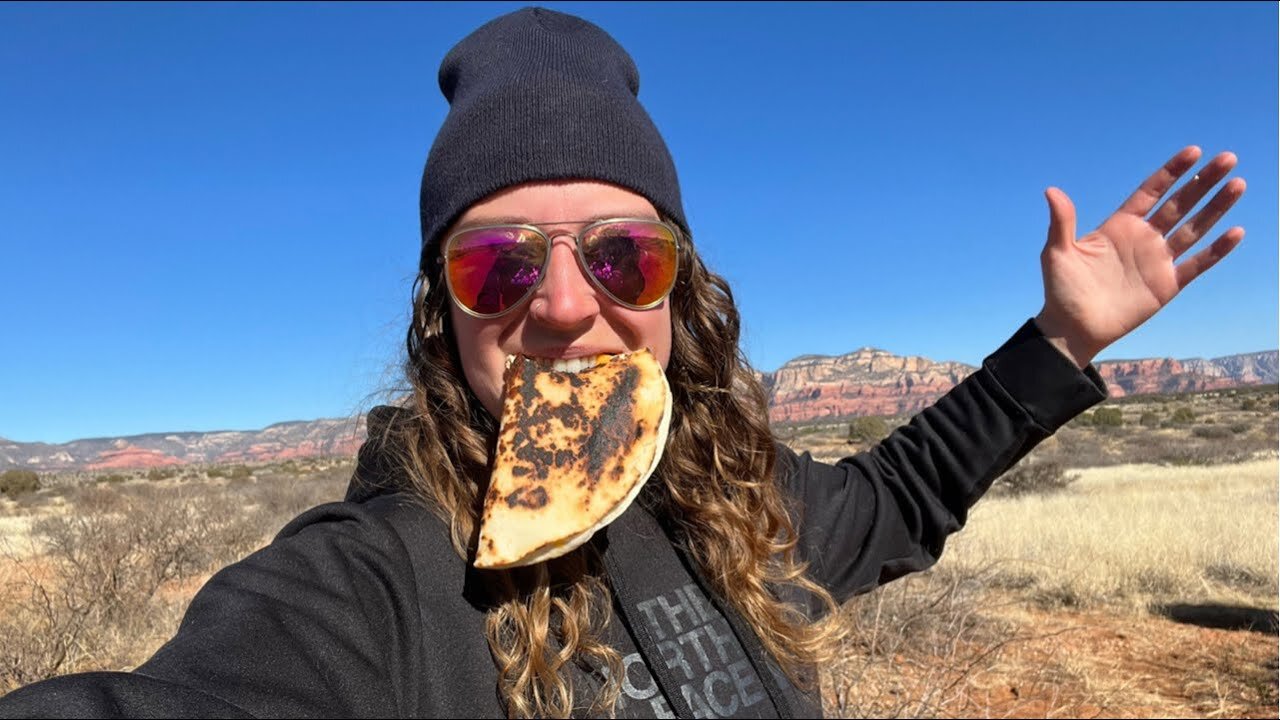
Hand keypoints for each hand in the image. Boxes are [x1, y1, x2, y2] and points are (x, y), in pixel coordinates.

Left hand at [1033, 146, 1245, 367]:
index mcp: (1120, 226)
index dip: (1172, 172)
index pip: (1152, 191)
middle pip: (1180, 204)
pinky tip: (1236, 231)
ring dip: (1216, 208)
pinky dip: (1217, 249)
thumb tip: (1051, 191)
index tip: (1194, 152)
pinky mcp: (1167, 284)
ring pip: (1194, 228)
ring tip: (1238, 185)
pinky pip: (1197, 263)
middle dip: (1203, 182)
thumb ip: (1061, 222)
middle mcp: (1143, 239)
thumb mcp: (1057, 252)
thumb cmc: (1061, 289)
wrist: (1072, 328)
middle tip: (1228, 159)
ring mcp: (1157, 260)